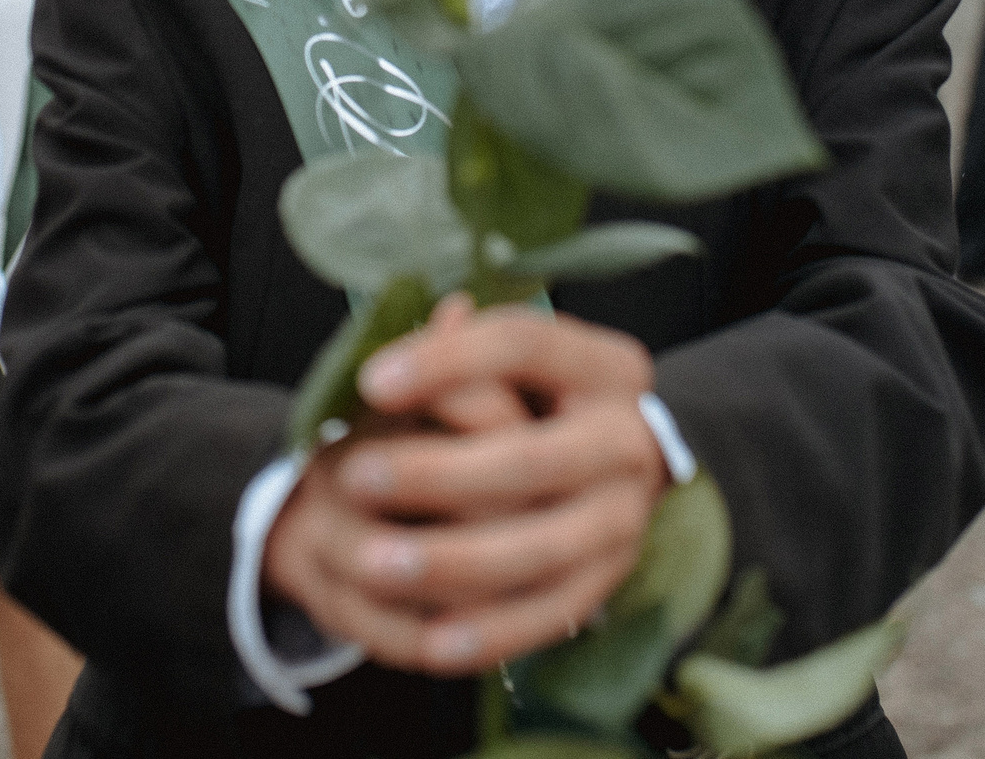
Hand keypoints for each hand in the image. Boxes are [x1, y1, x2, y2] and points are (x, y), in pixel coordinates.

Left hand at [266, 303, 667, 676]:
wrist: (614, 467)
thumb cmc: (540, 399)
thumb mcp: (513, 361)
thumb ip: (459, 351)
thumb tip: (402, 349)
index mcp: (605, 365)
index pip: (525, 344)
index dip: (446, 360)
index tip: (371, 382)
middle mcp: (629, 440)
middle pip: (532, 456)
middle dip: (439, 473)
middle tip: (355, 478)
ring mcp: (625, 517)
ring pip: (541, 546)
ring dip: (454, 560)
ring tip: (374, 564)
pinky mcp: (609, 581)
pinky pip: (550, 613)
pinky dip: (494, 631)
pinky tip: (433, 640)